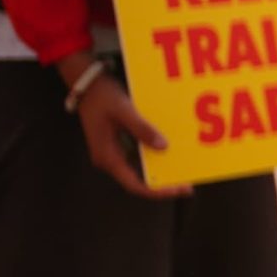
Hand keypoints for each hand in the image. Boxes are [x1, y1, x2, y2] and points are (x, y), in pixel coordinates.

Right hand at [66, 63, 186, 199]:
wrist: (89, 85)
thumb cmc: (104, 97)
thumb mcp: (125, 111)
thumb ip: (142, 129)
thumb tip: (163, 147)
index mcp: (108, 157)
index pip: (134, 184)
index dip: (156, 191)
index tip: (178, 190)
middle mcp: (110, 160)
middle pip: (138, 181)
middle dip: (162, 185)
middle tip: (188, 186)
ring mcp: (114, 153)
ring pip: (139, 171)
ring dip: (160, 173)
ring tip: (183, 173)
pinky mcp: (119, 144)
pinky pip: (139, 158)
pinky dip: (155, 159)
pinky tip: (171, 155)